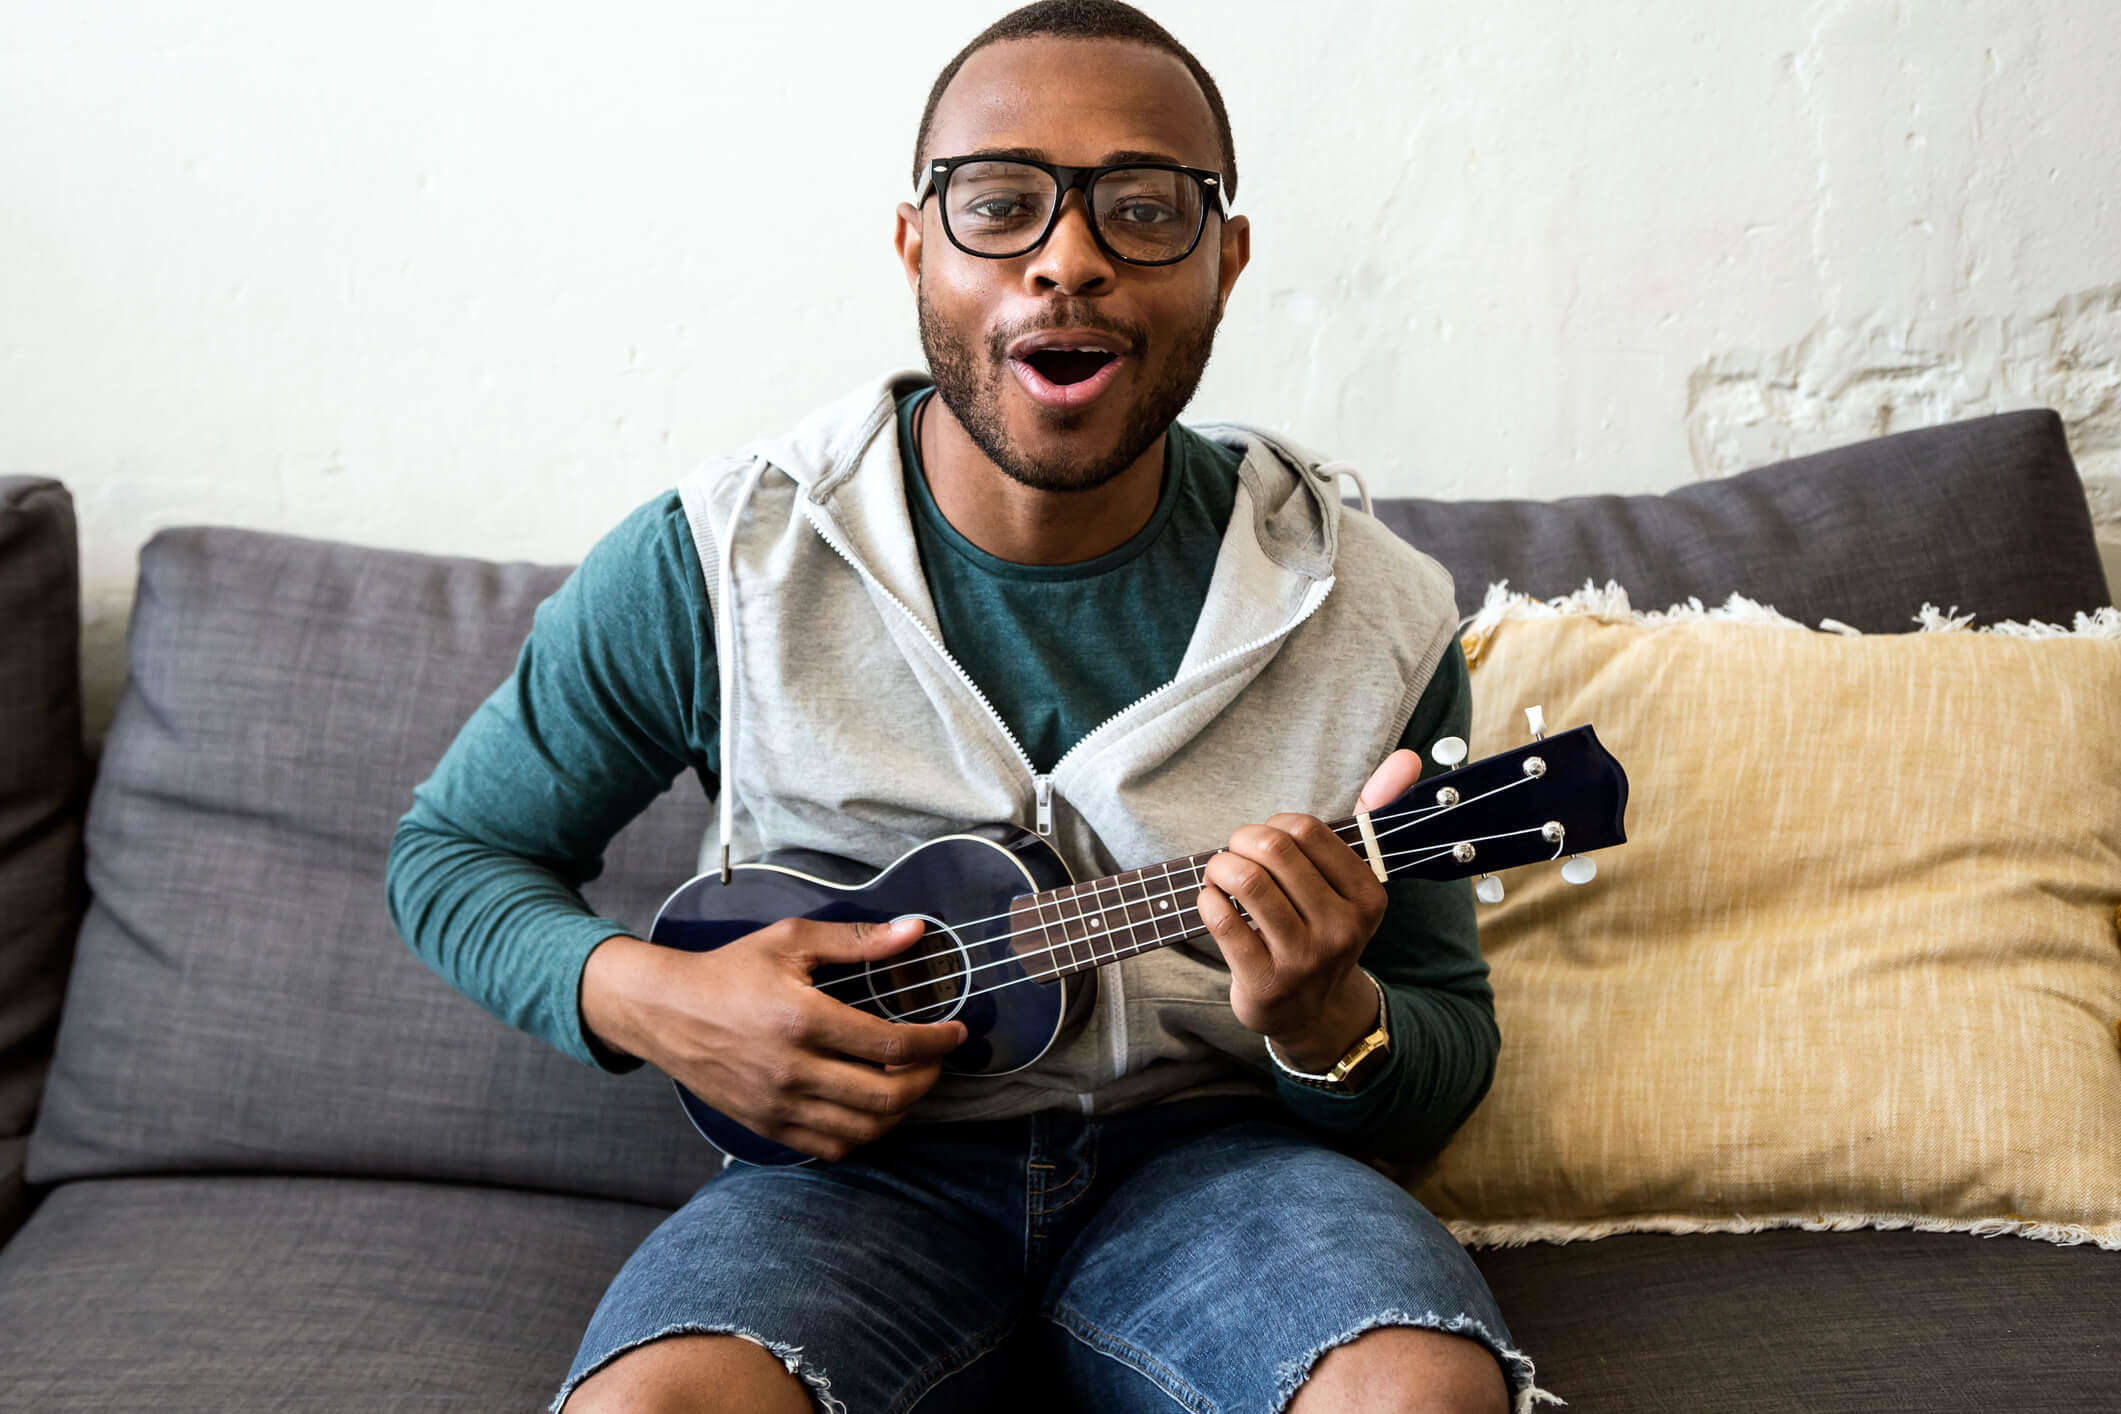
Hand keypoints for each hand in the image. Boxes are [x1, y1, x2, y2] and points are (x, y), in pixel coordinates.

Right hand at [580, 919, 966, 1161]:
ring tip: (910, 1083)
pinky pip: (830, 1147)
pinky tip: (872, 1108)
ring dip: (901, 1111)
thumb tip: (915, 931)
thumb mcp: (791, 941)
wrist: (665, 1012)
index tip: (954, 1033)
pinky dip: (863, 1134)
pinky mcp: (767, 1126)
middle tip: (936, 1059)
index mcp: (802, 1019)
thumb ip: (858, 940)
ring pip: (863, 1129)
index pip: (891, 1045)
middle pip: (886, 1096)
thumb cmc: (729, 971)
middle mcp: (792, 1070)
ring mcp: (778, 1105)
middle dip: (927, 1079)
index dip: (936, 1042)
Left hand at [1195, 749, 1424, 1064]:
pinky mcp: (1265, 982)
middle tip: (1234, 854)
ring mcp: (1304, 960)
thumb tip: (1409, 757)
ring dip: (1219, 867)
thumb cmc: (1323, 925)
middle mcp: (1342, 929)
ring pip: (1245, 881)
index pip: (1306, 830)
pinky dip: (1206, 899)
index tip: (1266, 841)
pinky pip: (1221, 920)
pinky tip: (1211, 902)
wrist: (1312, 1011)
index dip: (1273, 826)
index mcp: (1369, 897)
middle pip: (1272, 850)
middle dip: (1240, 841)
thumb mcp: (1353, 879)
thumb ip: (1374, 815)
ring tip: (1219, 874)